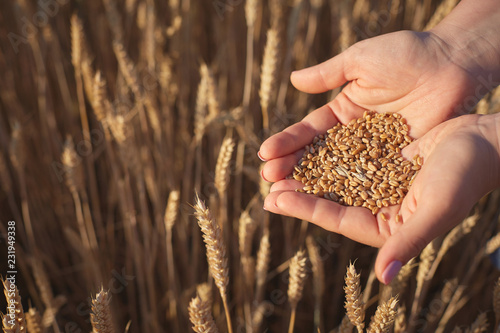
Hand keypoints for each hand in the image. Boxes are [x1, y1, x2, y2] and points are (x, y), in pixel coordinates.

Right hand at [258, 29, 490, 186]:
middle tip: (268, 179)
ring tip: (284, 194)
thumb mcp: (361, 60)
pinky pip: (366, 178)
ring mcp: (374, 152)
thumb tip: (292, 79)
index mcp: (344, 110)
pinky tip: (322, 199)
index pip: (309, 131)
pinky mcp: (394, 163)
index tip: (265, 153)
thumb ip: (327, 73)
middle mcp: (355, 135)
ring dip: (311, 182)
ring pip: (337, 170)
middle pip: (318, 155)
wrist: (452, 64)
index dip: (287, 142)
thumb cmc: (407, 55)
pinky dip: (344, 188)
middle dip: (292, 167)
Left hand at [263, 113, 499, 282]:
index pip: (338, 220)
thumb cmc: (466, 176)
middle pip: (331, 201)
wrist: (485, 141)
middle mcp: (382, 209)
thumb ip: (409, 242)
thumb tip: (384, 278)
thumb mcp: (436, 210)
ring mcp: (381, 185)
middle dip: (299, 194)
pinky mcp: (383, 162)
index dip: (305, 210)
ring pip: (335, 180)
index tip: (274, 200)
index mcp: (390, 227)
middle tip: (266, 185)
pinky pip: (348, 158)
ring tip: (277, 168)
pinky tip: (305, 148)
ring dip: (307, 174)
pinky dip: (326, 155)